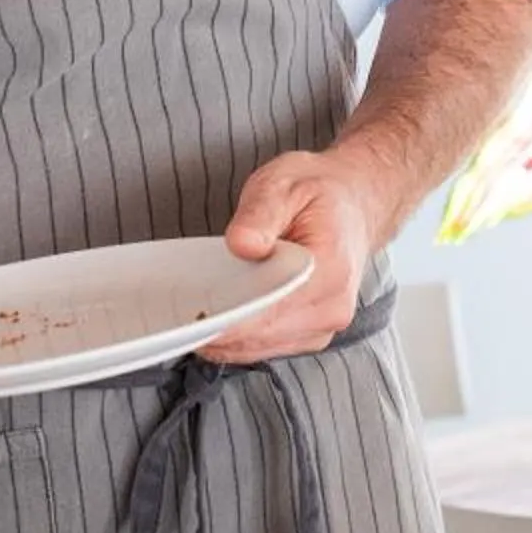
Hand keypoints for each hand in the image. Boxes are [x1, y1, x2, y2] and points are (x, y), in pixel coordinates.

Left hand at [203, 148, 389, 364]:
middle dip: (220, 329)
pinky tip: (218, 317)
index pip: (273, 310)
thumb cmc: (317, 192)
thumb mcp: (283, 185)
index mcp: (330, 270)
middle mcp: (333, 307)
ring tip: (194, 314)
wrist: (352, 202)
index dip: (231, 321)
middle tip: (179, 316)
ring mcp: (324, 325)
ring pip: (263, 348)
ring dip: (227, 338)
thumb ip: (260, 214)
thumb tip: (242, 244)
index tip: (196, 321)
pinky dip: (240, 338)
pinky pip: (268, 346)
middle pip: (264, 336)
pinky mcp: (311, 332)